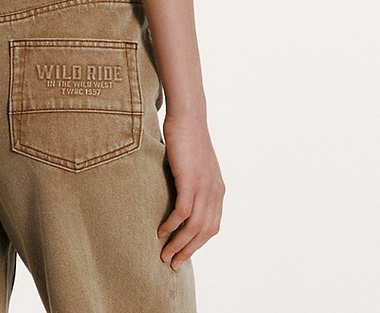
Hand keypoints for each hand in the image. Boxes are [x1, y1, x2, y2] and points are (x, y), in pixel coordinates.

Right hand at [157, 114, 224, 269]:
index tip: (183, 253)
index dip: (198, 243)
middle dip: (189, 251)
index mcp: (217, 190)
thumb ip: (192, 182)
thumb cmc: (187, 137)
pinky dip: (172, 225)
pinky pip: (183, 212)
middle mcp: (215, 192)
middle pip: (205, 232)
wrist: (188, 116)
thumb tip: (180, 195)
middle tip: (173, 263)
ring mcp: (204, 187)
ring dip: (179, 244)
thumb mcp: (194, 165)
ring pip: (194, 227)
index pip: (212, 226)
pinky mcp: (191, 180)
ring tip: (165, 254)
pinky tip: (161, 231)